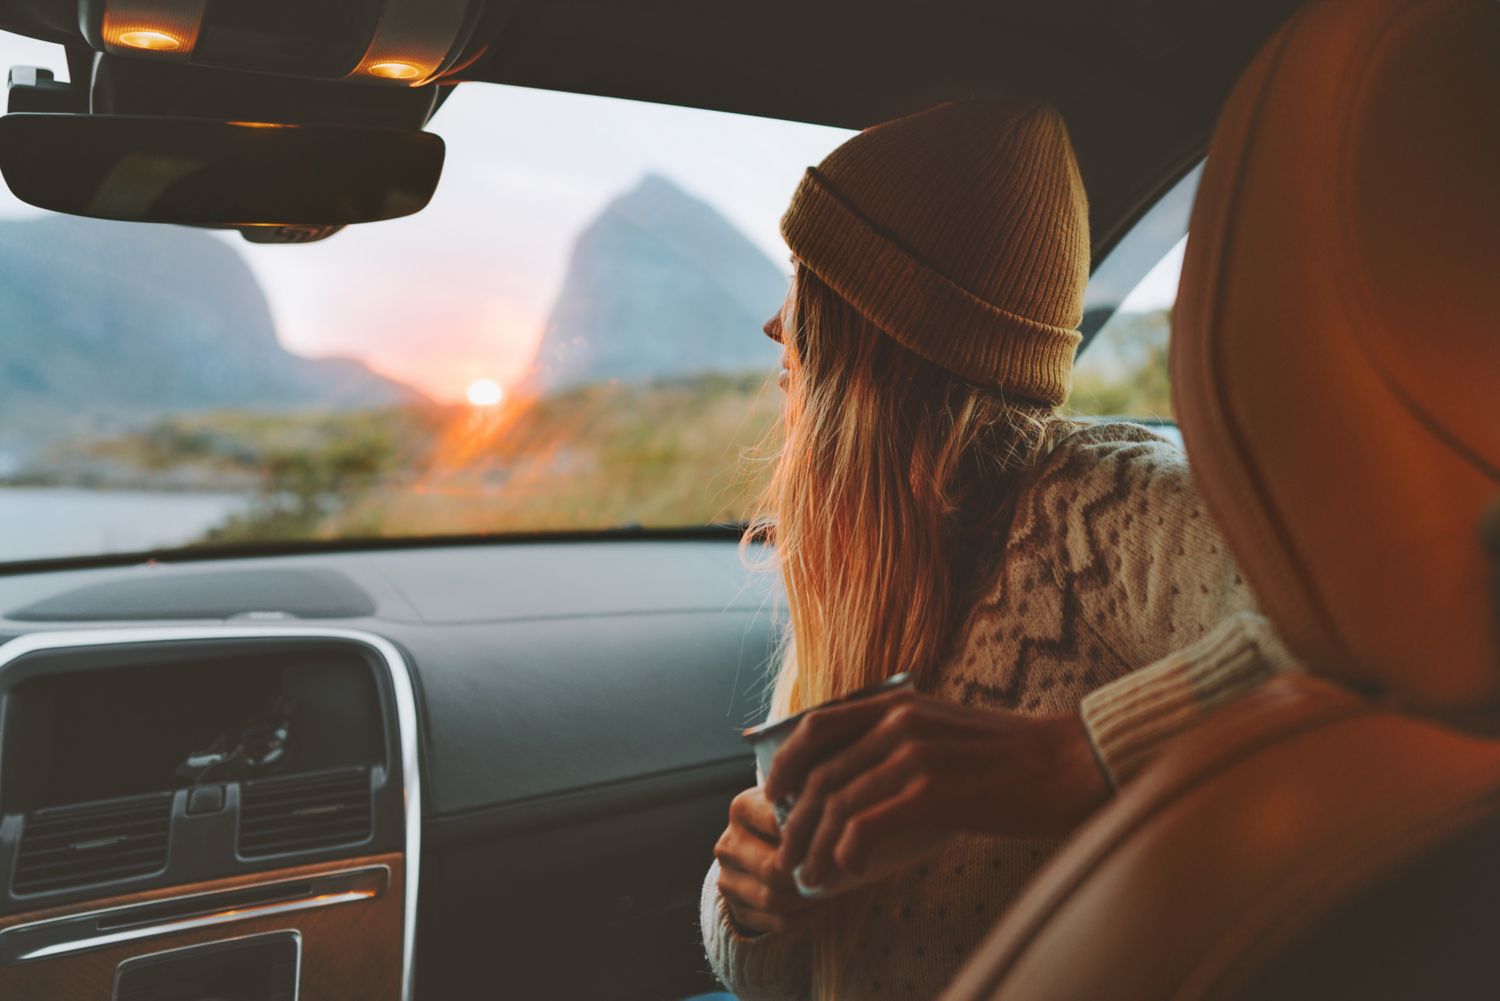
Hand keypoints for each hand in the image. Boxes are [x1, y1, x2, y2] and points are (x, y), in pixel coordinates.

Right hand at [713, 787, 818, 935]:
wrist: (765, 847)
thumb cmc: (791, 820)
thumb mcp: (796, 802)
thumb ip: (810, 805)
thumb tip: (835, 821)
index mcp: (742, 809)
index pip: (776, 824)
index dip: (808, 835)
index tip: (832, 840)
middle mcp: (728, 844)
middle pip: (771, 868)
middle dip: (805, 873)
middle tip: (832, 872)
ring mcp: (727, 879)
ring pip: (772, 899)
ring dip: (805, 898)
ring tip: (826, 889)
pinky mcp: (736, 910)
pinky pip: (776, 923)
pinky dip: (802, 918)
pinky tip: (816, 907)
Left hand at [764, 690, 1109, 890]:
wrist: (1069, 764)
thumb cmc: (1009, 758)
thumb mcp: (943, 731)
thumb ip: (898, 744)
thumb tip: (850, 786)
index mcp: (898, 703)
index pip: (816, 726)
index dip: (785, 763)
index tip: (774, 796)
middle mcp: (899, 721)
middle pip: (822, 776)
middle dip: (796, 822)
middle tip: (789, 856)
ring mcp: (915, 754)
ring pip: (839, 806)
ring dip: (816, 847)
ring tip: (811, 876)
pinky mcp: (934, 790)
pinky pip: (867, 826)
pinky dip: (848, 852)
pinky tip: (849, 870)